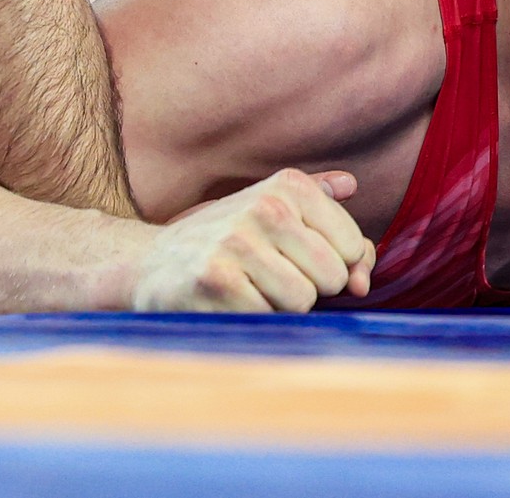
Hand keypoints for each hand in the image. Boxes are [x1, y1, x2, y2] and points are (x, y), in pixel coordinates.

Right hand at [129, 170, 375, 313]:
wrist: (152, 265)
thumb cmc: (227, 243)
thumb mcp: (274, 212)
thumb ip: (325, 212)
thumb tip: (357, 213)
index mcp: (287, 187)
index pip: (354, 248)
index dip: (334, 267)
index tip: (299, 261)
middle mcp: (264, 207)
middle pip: (332, 277)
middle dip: (309, 290)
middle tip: (268, 277)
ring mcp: (238, 243)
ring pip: (302, 301)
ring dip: (280, 308)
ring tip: (249, 290)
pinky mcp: (215, 280)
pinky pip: (268, 319)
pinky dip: (253, 320)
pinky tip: (227, 303)